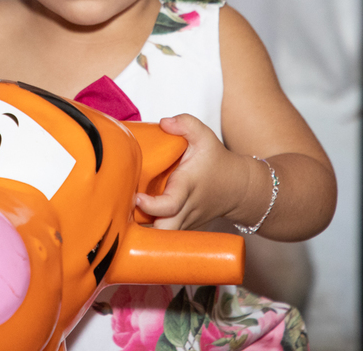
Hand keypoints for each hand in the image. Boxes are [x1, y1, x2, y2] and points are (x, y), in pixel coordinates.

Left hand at [134, 114, 248, 230]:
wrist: (238, 188)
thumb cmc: (217, 162)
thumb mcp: (205, 136)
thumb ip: (185, 124)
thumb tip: (164, 122)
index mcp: (187, 187)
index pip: (170, 205)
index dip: (151, 206)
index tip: (136, 196)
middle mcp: (185, 209)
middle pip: (163, 234)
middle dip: (143, 230)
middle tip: (124, 213)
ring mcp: (184, 222)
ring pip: (161, 239)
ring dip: (143, 232)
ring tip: (125, 216)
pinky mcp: (181, 227)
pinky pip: (163, 236)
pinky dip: (150, 230)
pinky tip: (136, 219)